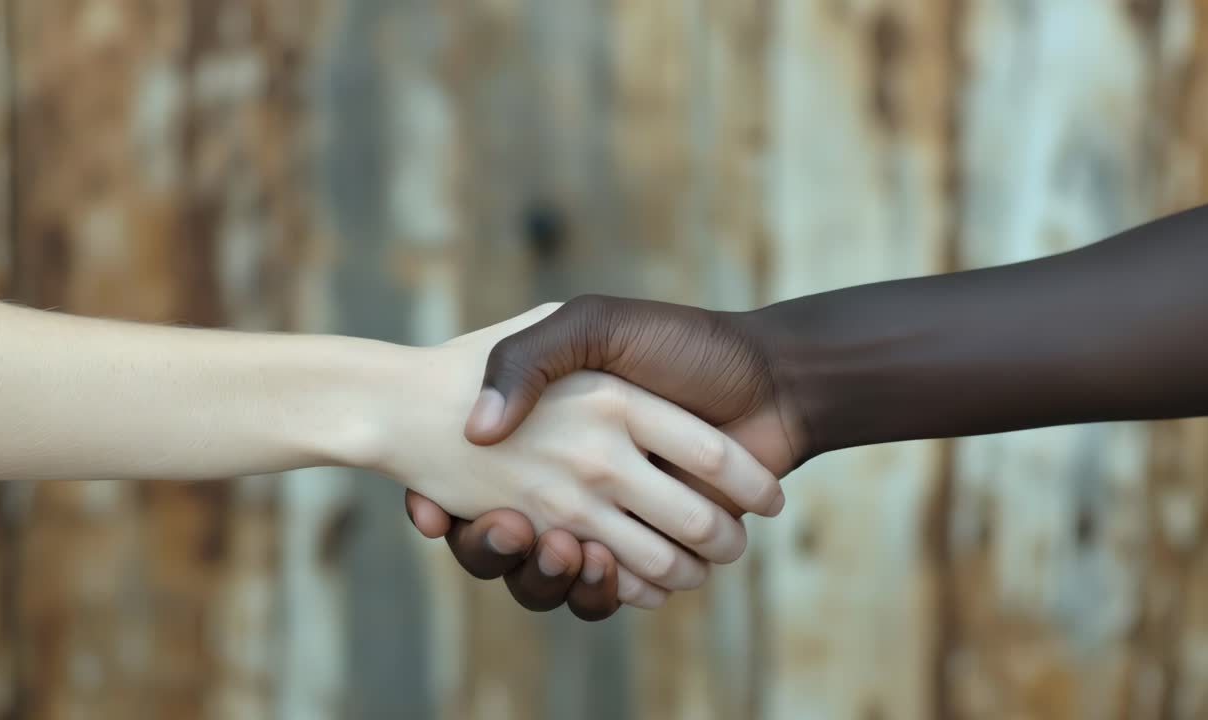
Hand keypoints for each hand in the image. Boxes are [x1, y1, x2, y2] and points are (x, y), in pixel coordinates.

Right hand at [385, 305, 784, 592]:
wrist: (774, 379)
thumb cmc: (685, 342)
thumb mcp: (593, 324)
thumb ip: (533, 357)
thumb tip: (479, 428)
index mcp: (547, 431)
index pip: (470, 479)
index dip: (439, 503)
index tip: (433, 509)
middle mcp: (579, 475)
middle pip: (511, 543)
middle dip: (503, 549)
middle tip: (514, 527)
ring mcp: (616, 514)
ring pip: (561, 573)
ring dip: (555, 573)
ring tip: (564, 546)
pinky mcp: (655, 548)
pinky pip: (614, 587)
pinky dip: (609, 588)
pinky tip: (604, 563)